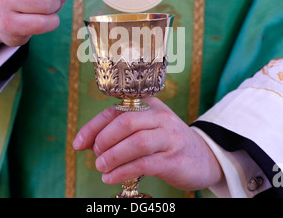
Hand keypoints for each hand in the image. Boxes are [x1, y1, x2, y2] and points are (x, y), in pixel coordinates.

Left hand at [73, 97, 223, 190]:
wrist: (204, 158)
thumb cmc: (167, 143)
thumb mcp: (146, 131)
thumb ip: (119, 133)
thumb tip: (85, 143)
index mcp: (150, 106)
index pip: (116, 111)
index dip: (93, 127)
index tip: (78, 144)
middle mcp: (161, 117)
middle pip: (126, 121)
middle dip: (104, 139)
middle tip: (96, 154)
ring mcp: (170, 137)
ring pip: (136, 142)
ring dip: (112, 156)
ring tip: (101, 167)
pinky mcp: (174, 158)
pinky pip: (144, 163)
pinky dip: (123, 171)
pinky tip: (111, 177)